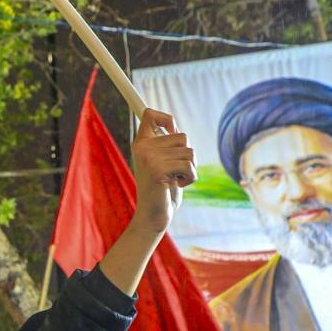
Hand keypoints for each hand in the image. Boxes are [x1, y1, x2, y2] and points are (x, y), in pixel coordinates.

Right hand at [129, 108, 195, 235]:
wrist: (153, 216)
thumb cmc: (162, 190)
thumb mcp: (164, 162)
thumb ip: (167, 145)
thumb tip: (173, 126)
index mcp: (141, 143)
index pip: (150, 114)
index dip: (167, 118)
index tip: (172, 131)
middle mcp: (142, 147)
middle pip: (182, 136)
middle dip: (187, 155)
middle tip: (175, 171)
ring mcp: (148, 157)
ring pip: (189, 151)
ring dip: (190, 168)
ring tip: (176, 179)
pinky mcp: (157, 169)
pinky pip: (189, 165)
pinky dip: (190, 177)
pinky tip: (176, 185)